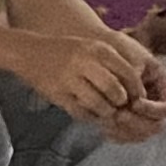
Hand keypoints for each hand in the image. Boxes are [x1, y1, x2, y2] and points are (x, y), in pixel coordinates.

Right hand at [8, 28, 158, 130]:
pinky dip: (90, 116)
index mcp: (98, 49)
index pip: (128, 73)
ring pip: (99, 104)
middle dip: (121, 103)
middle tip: (120, 107)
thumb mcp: (90, 48)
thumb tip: (134, 89)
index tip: (136, 98)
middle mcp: (85, 62)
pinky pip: (81, 112)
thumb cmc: (65, 51)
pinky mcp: (58, 94)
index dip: (135, 89)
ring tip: (106, 112)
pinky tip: (90, 113)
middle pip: (115, 90)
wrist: (28, 52)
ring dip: (106, 112)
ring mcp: (69, 79)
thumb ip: (111, 64)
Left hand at [103, 40, 165, 144]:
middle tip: (117, 115)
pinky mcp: (129, 122)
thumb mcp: (132, 60)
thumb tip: (135, 102)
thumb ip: (135, 80)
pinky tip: (103, 126)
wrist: (104, 51)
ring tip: (107, 120)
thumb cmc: (120, 52)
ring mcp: (145, 115)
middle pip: (156, 126)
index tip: (135, 103)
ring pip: (142, 134)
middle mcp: (158, 104)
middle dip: (137, 123)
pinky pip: (127, 136)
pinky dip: (117, 134)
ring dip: (126, 131)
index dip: (154, 109)